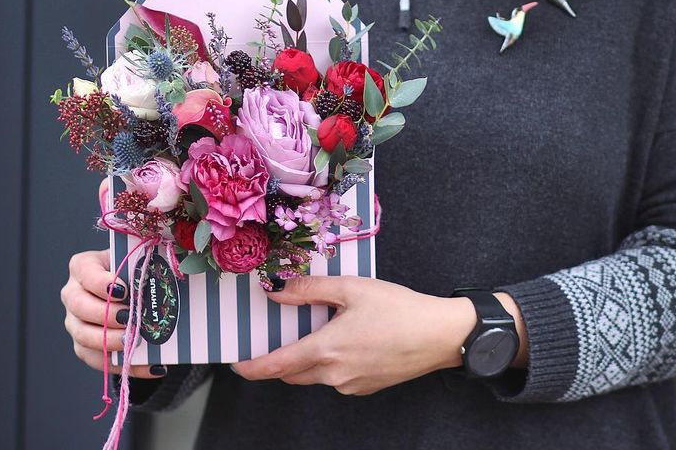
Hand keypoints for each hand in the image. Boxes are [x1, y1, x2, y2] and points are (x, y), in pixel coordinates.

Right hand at [60, 248, 165, 379]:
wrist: (128, 287)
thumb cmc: (132, 270)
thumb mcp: (136, 261)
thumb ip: (145, 265)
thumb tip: (172, 275)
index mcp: (83, 266)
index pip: (84, 271)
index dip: (101, 282)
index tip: (124, 290)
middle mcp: (73, 294)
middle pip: (80, 306)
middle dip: (106, 314)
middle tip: (129, 318)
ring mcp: (75, 322)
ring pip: (83, 336)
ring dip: (110, 341)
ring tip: (134, 341)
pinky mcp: (83, 345)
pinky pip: (98, 360)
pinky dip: (125, 364)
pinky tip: (150, 365)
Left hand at [229, 276, 526, 395]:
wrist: (439, 335)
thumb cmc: (398, 308)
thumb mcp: (352, 289)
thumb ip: (310, 290)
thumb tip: (276, 290)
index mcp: (326, 350)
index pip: (276, 365)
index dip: (252, 367)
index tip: (236, 364)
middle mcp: (334, 375)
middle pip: (292, 373)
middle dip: (279, 360)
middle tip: (277, 334)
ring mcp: (351, 385)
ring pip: (314, 376)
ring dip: (306, 359)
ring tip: (317, 329)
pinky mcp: (366, 386)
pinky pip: (336, 377)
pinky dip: (329, 362)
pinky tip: (346, 338)